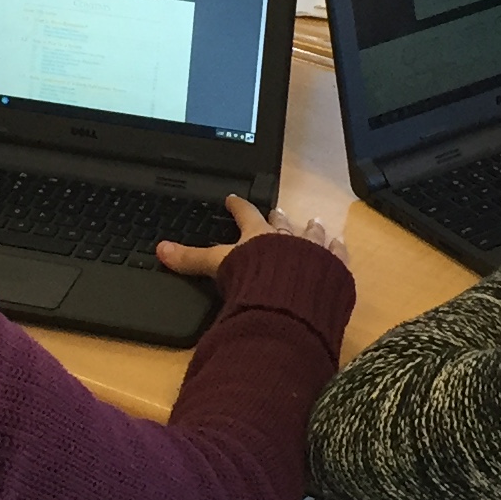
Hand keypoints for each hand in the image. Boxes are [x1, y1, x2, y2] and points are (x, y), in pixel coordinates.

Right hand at [158, 194, 350, 278]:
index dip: (237, 206)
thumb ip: (190, 260)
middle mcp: (286, 239)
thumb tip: (160, 250)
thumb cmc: (253, 281)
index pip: (245, 214)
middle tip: (278, 210)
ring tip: (314, 222)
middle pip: (280, 224)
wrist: (290, 301)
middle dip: (278, 217)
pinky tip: (340, 245)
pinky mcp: (332, 271)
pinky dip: (337, 251)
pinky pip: (336, 256)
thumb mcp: (217, 268)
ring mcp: (312, 253)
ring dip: (311, 230)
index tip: (233, 198)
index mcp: (257, 236)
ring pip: (312, 236)